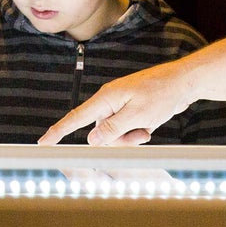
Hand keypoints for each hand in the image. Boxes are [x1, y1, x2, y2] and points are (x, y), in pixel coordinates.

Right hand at [39, 59, 201, 145]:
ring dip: (131, 138)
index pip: (76, 118)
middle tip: (143, 133)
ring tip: (148, 127)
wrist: (183, 83)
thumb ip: (113, 129)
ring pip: (115, 136)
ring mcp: (119, 108)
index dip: (58, 132)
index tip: (42, 143)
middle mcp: (109, 103)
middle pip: (101, 134)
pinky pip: (126, 132)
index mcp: (106, 99)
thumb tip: (91, 140)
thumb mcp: (138, 115)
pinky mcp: (129, 112)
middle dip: (120, 140)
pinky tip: (150, 125)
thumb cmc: (161, 94)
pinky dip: (137, 133)